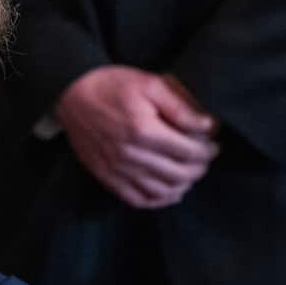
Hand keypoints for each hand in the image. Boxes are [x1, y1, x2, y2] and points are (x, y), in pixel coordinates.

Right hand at [57, 66, 218, 208]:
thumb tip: (207, 127)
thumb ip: (180, 107)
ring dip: (183, 185)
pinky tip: (170, 191)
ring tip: (189, 172)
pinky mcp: (106, 177)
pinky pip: (137, 200)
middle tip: (204, 158)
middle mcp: (131, 155)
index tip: (213, 145)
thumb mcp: (150, 84)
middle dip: (200, 168)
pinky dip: (158, 200)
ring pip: (162, 191)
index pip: (190, 152)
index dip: (208, 151)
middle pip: (180, 174)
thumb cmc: (112, 86)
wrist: (72, 95)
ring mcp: (117, 170)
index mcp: (145, 131)